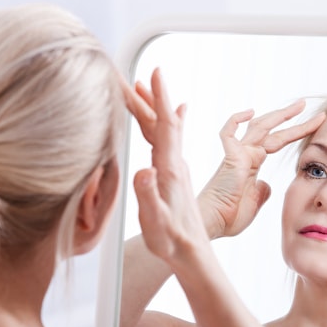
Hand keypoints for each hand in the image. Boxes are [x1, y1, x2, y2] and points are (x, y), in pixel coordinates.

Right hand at [131, 69, 207, 263]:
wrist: (190, 253)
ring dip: (154, 106)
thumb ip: (149, 196)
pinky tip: (175, 113)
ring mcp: (176, 168)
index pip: (166, 127)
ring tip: (143, 86)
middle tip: (136, 73)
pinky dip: (167, 121)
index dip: (160, 99)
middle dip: (150, 96)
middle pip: (163, 122)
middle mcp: (176, 164)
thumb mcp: (155, 221)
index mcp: (171, 170)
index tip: (158, 73)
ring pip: (165, 129)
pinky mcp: (174, 175)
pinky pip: (170, 140)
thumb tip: (144, 171)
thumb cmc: (171, 240)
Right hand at [198, 102, 325, 238]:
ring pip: (260, 127)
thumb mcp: (255, 202)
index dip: (295, 132)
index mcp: (253, 164)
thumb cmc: (230, 216)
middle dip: (289, 116)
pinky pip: (229, 133)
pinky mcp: (230, 157)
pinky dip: (236, 120)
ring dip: (280, 115)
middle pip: (271, 129)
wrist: (214, 223)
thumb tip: (267, 184)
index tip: (315, 124)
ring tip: (299, 105)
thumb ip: (262, 191)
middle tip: (304, 104)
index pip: (278, 141)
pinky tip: (250, 112)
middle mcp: (246, 155)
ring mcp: (238, 154)